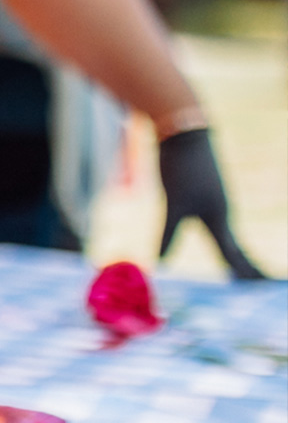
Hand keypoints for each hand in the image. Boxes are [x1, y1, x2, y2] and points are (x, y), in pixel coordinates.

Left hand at [158, 127, 267, 279]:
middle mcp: (223, 213)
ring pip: (228, 236)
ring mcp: (217, 202)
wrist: (185, 134)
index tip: (259, 289)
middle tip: (262, 286)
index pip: (233, 254)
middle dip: (247, 268)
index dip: (243, 273)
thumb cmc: (181, 168)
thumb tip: (161, 264)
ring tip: (244, 271)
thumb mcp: (172, 204)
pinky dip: (223, 239)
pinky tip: (222, 240)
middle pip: (236, 247)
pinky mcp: (208, 194)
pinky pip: (218, 225)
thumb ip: (167, 234)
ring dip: (236, 255)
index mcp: (218, 218)